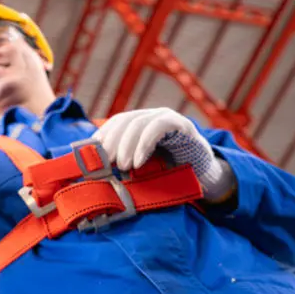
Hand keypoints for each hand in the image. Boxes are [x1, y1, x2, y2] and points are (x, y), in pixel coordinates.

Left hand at [93, 108, 235, 202]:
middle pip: (125, 120)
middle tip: (105, 162)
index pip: (116, 122)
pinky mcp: (182, 125)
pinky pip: (159, 126)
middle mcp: (152, 116)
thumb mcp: (140, 167)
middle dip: (112, 141)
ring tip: (122, 166)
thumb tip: (92, 171)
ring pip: (139, 123)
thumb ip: (122, 163)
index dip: (103, 135)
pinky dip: (145, 143)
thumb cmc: (168, 172)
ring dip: (127, 145)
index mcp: (140, 123)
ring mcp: (167, 118)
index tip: (91, 153)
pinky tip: (138, 161)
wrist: (204, 177)